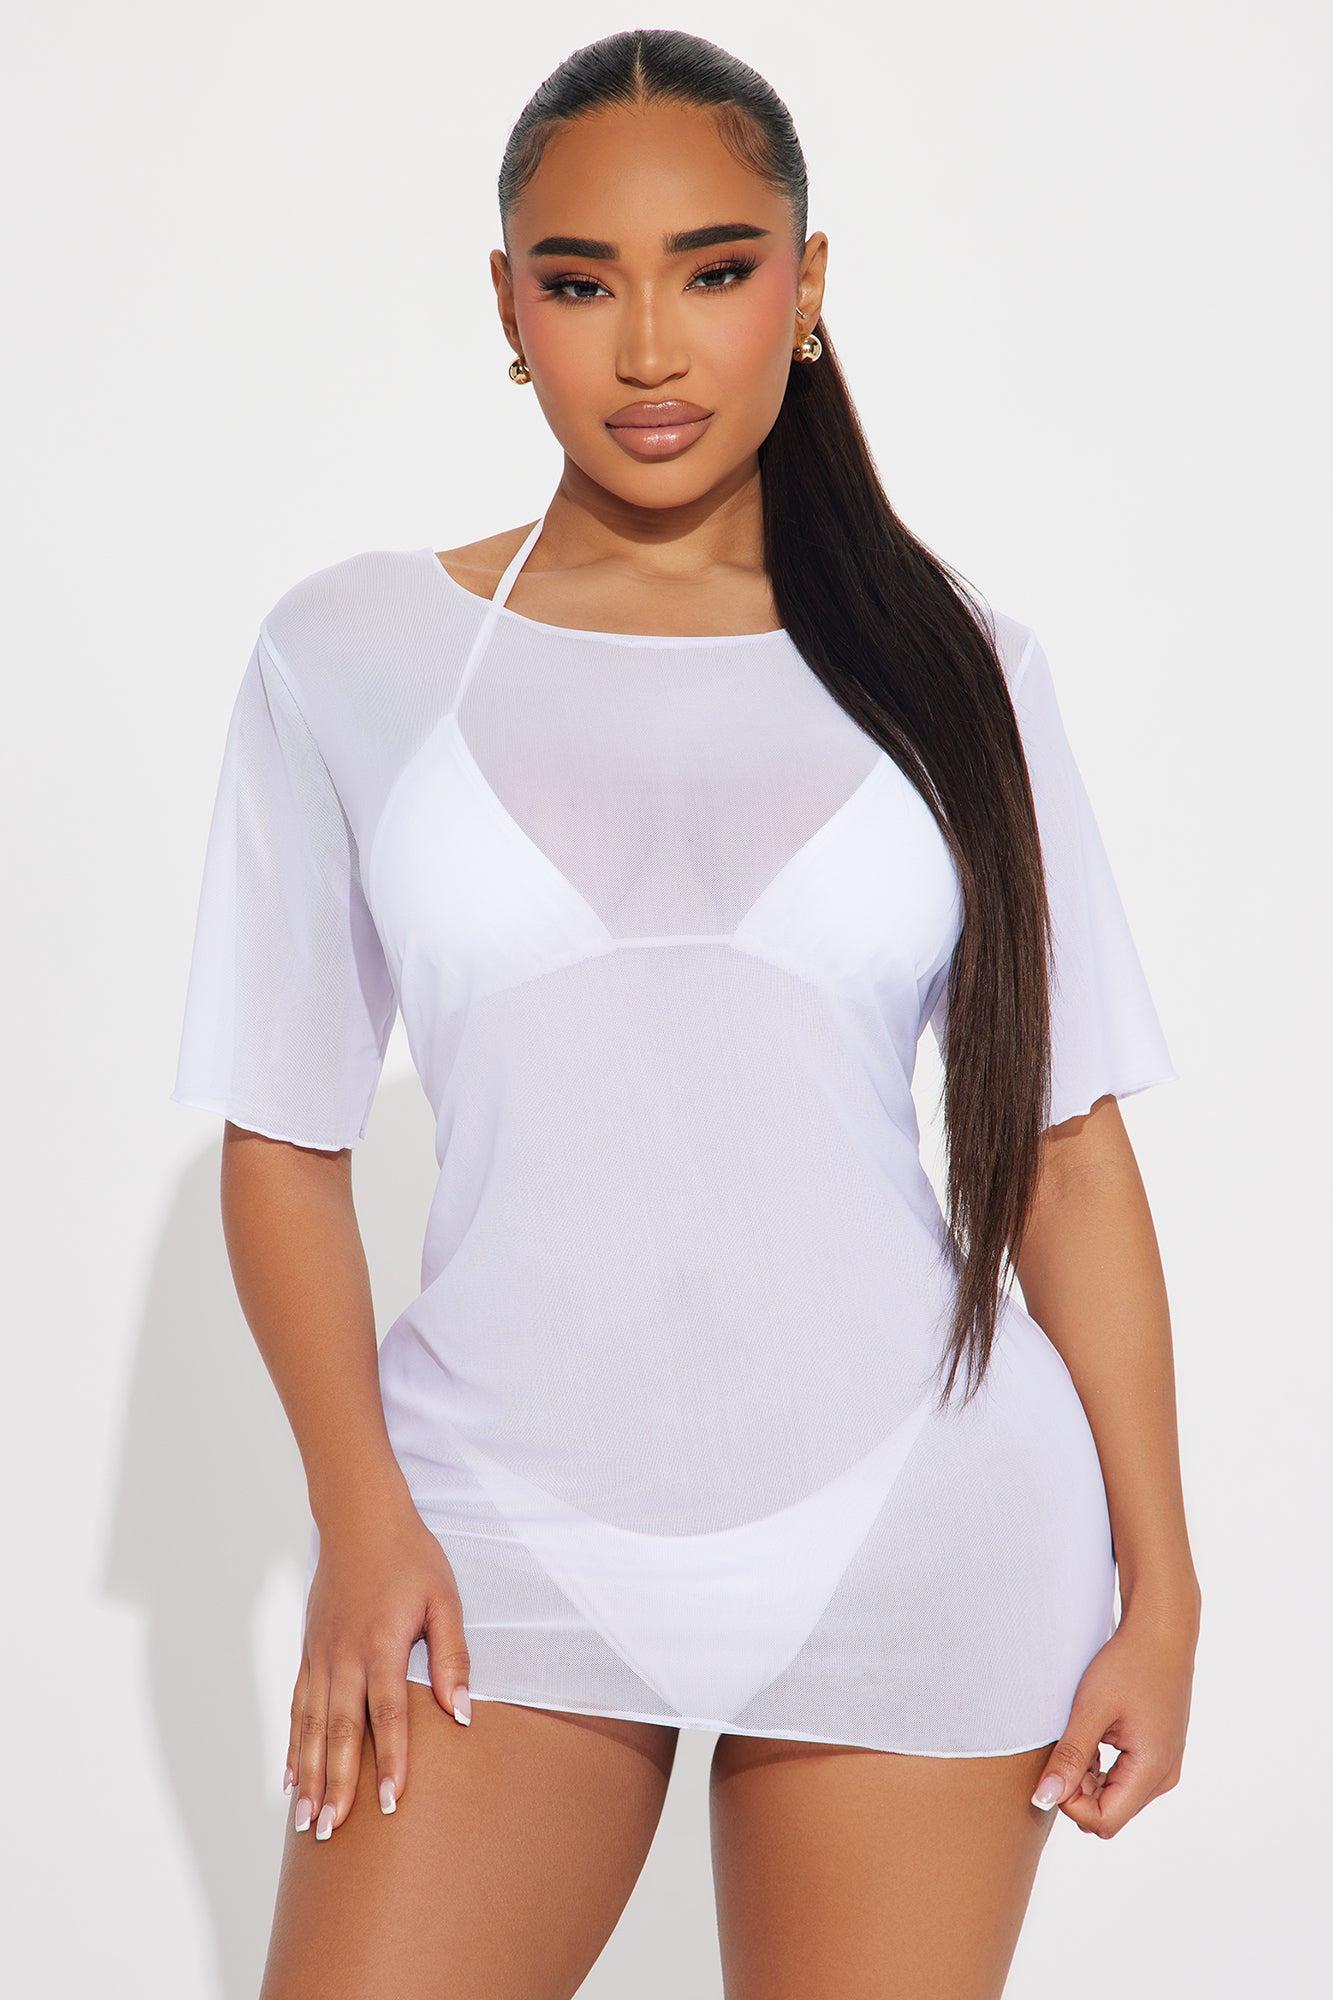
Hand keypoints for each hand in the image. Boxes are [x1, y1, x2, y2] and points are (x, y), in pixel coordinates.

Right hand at [285, 1499, 471, 1839]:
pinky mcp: (310, 1652)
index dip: (390, 1760)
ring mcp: (321, 1655)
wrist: (360, 1519)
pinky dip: (293, 1745)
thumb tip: (461, 1712)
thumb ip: (451, 1656)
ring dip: (309, 1775)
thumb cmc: (410, 1557)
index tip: (390, 1803)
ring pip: (310, 1726)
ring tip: (307, 1822)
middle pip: (338, 1730)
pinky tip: (290, 1777)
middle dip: (336, 1785)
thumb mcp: (444, 1598)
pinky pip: (298, 1707)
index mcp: (381, 1643)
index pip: (387, 1713)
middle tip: (332, 1832)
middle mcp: (344, 1655)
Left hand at [1029, 1583, 1200, 1836]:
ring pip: (1115, 1796)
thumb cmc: (1127, 1664)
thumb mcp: (1091, 1710)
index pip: (1103, 1821)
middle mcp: (1163, 1777)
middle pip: (1109, 1812)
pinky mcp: (1157, 1753)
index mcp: (1152, 1771)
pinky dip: (1101, 1767)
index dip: (1070, 1802)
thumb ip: (1069, 1758)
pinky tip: (1090, 1735)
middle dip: (1078, 1790)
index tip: (1056, 1763)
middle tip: (1065, 1745)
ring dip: (1088, 1777)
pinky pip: (1124, 1779)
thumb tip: (1043, 1800)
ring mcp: (1163, 1765)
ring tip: (1078, 1734)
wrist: (1161, 1629)